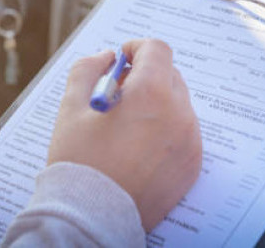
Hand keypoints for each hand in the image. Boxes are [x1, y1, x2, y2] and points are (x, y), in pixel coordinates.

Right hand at [48, 39, 202, 230]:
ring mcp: (190, 140)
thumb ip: (87, 69)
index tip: (123, 58)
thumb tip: (107, 57)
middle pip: (169, 74)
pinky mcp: (192, 164)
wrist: (93, 216)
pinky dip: (165, 128)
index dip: (137, 48)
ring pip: (177, 103)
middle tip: (119, 93)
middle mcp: (179, 113)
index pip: (157, 50)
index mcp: (151, 93)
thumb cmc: (80, 160)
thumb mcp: (71, 106)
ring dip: (156, 102)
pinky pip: (183, 131)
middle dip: (145, 75)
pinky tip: (138, 146)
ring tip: (127, 124)